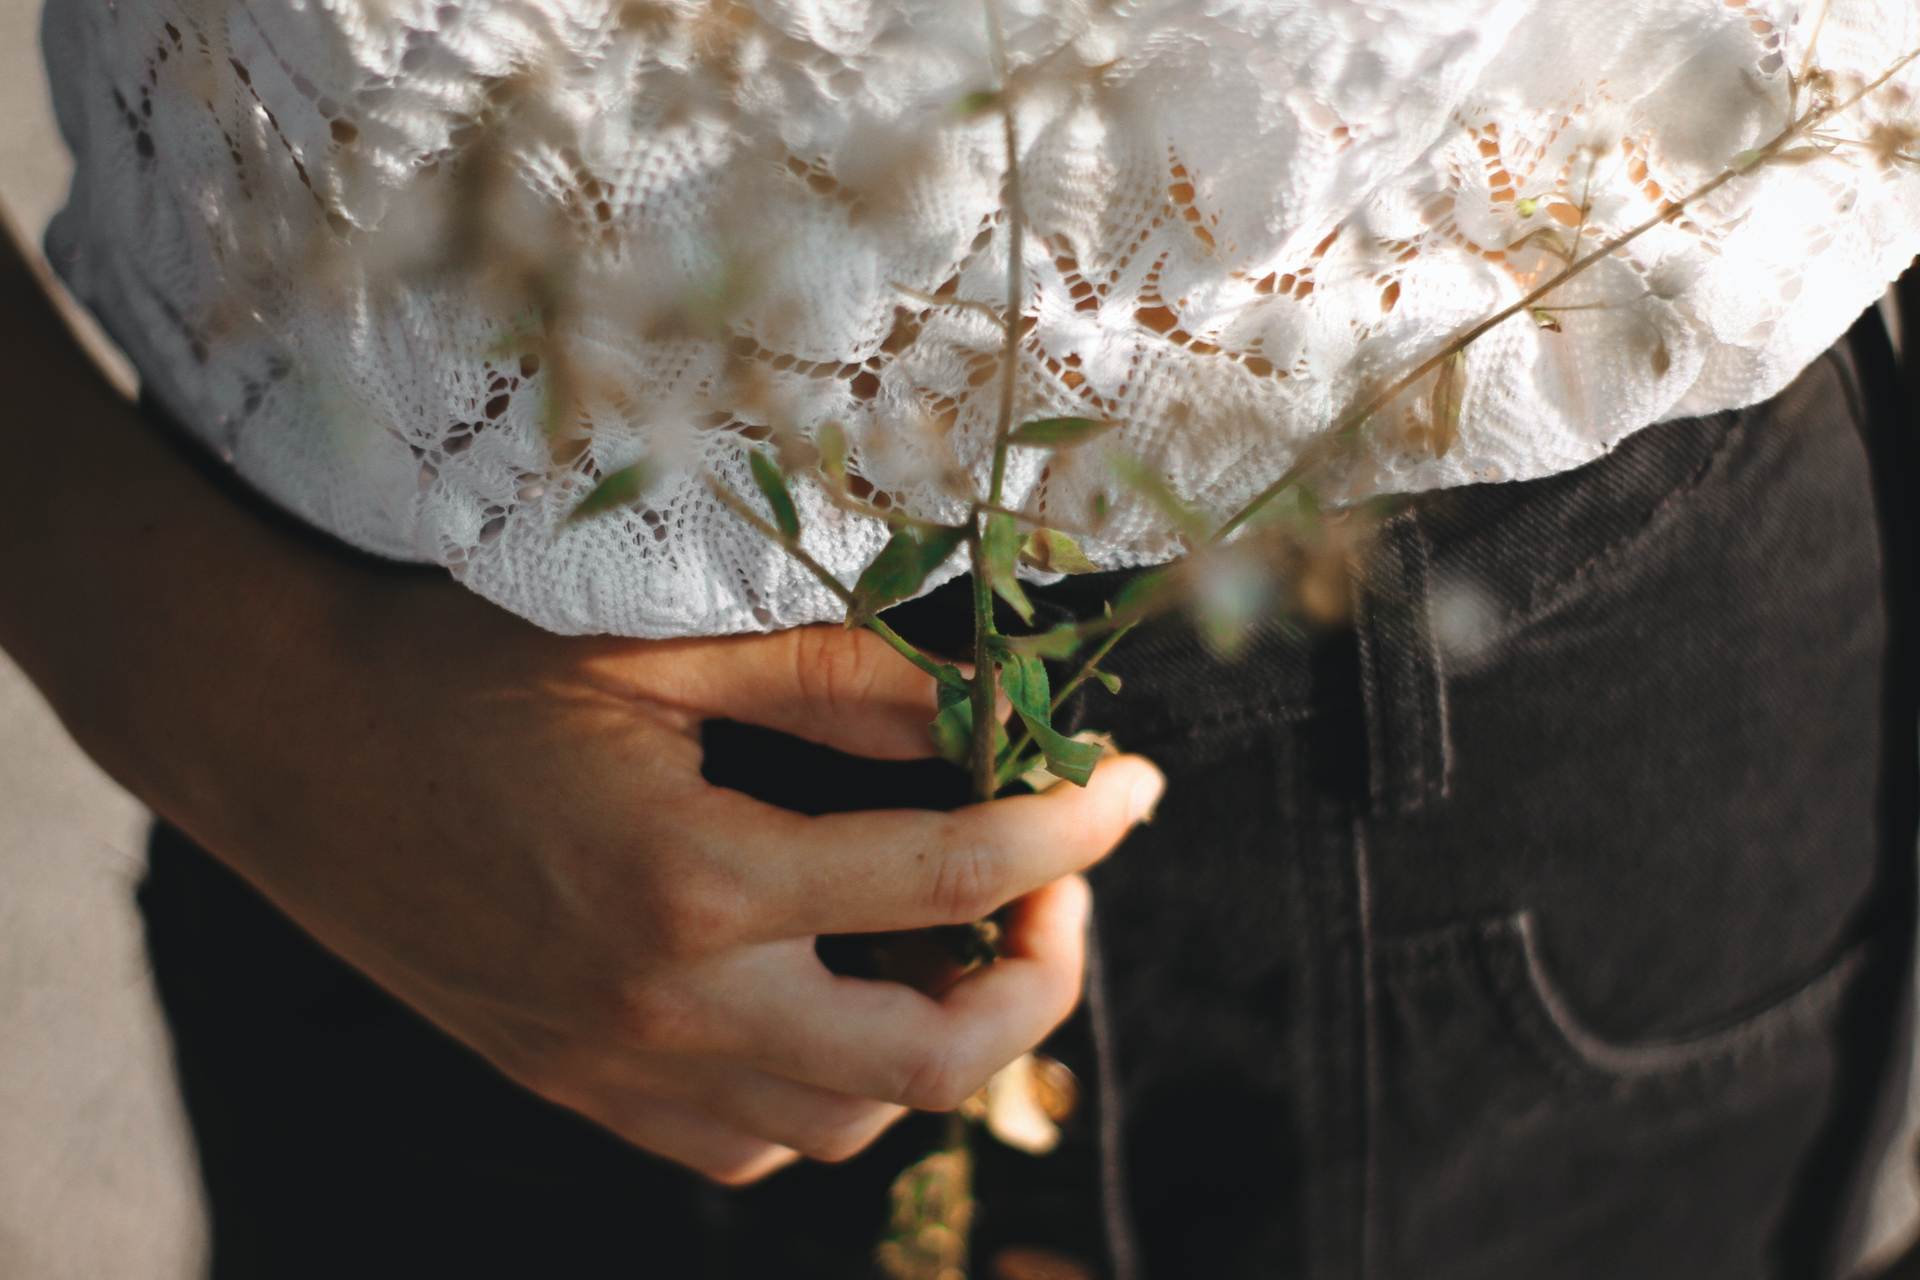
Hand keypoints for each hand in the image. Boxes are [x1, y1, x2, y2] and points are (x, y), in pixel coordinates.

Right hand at [0, 221, 1162, 1184]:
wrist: (275, 737)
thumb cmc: (454, 662)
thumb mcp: (652, 639)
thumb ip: (834, 676)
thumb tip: (983, 706)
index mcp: (695, 878)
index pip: (952, 874)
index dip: (1073, 827)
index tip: (1132, 785)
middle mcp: (668, 1004)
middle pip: (931, 1059)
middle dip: (1038, 979)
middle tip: (1054, 891)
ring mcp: (619, 1068)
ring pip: (850, 1118)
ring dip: (933, 1034)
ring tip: (945, 931)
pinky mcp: (579, 1086)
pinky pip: (752, 1146)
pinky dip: (825, 1087)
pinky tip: (821, 993)